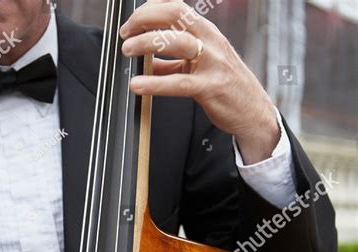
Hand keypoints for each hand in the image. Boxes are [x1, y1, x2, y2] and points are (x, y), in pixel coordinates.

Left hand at [120, 0, 279, 164]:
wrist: (254, 113)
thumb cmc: (229, 88)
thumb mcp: (201, 67)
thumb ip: (174, 64)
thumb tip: (148, 64)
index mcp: (207, 33)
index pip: (176, 7)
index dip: (150, 10)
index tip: (132, 22)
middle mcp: (210, 42)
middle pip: (174, 14)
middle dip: (144, 19)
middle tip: (125, 34)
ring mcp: (212, 63)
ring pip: (176, 42)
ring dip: (146, 43)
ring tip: (127, 51)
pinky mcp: (210, 87)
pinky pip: (178, 82)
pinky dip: (154, 83)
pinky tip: (138, 85)